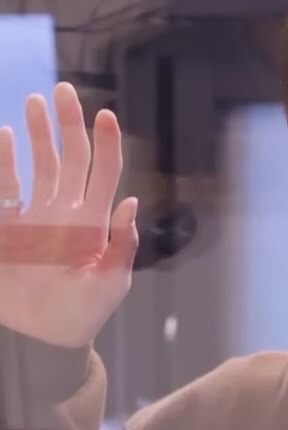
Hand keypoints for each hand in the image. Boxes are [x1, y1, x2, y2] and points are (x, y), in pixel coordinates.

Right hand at [0, 82, 138, 347]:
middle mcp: (66, 210)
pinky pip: (4, 187)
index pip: (104, 172)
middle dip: (68, 125)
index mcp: (94, 221)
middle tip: (63, 91)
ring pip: (38, 165)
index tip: (105, 114)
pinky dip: (4, 162)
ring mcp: (35, 215)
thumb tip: (132, 202)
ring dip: (37, 134)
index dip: (106, 144)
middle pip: (70, 157)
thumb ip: (122, 246)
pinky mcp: (6, 226)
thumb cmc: (81, 314)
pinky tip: (3, 136)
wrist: (39, 339)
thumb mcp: (110, 284)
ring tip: (35, 102)